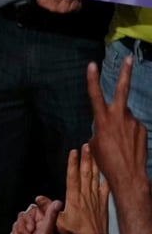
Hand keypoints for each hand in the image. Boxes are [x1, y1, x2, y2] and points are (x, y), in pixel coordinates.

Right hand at [9, 196, 61, 233]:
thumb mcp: (47, 232)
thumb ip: (50, 216)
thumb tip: (58, 202)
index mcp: (45, 222)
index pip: (32, 209)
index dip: (28, 218)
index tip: (32, 227)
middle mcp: (38, 226)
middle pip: (22, 216)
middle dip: (23, 229)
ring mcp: (29, 233)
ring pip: (16, 225)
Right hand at [57, 144, 114, 233]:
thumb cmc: (76, 233)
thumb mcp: (58, 222)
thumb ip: (48, 208)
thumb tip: (38, 197)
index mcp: (74, 198)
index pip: (73, 176)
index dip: (73, 163)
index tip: (74, 151)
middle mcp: (85, 195)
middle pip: (86, 173)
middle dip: (86, 158)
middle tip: (87, 145)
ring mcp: (95, 198)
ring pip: (95, 177)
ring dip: (94, 164)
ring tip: (94, 153)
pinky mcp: (103, 204)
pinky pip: (105, 189)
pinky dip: (106, 179)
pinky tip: (106, 173)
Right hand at [87, 58, 148, 194]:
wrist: (129, 176)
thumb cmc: (106, 161)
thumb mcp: (95, 143)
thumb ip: (100, 127)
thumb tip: (108, 123)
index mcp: (103, 119)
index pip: (95, 95)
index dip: (92, 79)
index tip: (91, 65)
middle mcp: (119, 117)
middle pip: (122, 90)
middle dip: (125, 73)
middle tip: (129, 58)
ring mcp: (133, 122)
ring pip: (126, 114)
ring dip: (122, 122)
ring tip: (120, 141)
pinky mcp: (142, 129)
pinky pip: (133, 125)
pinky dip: (129, 131)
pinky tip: (128, 144)